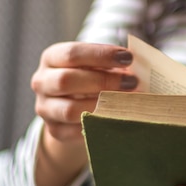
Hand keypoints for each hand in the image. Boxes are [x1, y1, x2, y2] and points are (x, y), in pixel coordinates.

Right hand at [30, 42, 137, 185]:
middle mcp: (42, 81)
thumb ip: (113, 63)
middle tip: (132, 82)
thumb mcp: (98, 66)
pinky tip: (117, 120)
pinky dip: (98, 125)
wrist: (73, 107)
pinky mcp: (54, 130)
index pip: (73, 53)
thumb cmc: (92, 78)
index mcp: (52, 58)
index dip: (102, 55)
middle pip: (67, 80)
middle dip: (103, 81)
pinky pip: (76, 131)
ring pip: (70, 110)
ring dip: (102, 106)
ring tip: (128, 103)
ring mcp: (45, 108)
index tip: (128, 58)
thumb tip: (143, 67)